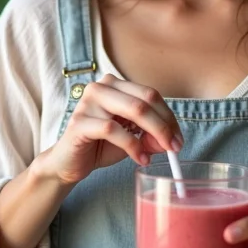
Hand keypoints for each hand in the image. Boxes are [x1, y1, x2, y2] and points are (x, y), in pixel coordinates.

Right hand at [35, 73, 183, 185]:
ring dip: (152, 134)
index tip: (179, 139)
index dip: (169, 117)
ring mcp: (89, 102)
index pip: (151, 94)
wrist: (68, 163)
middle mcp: (102, 86)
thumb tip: (173, 141)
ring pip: (134, 110)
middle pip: (145, 100)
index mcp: (116, 85)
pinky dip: (132, 145)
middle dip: (165, 126)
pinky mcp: (80, 122)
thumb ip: (152, 136)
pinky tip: (140, 158)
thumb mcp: (133, 139)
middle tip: (175, 148)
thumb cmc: (100, 145)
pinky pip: (113, 130)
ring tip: (157, 154)